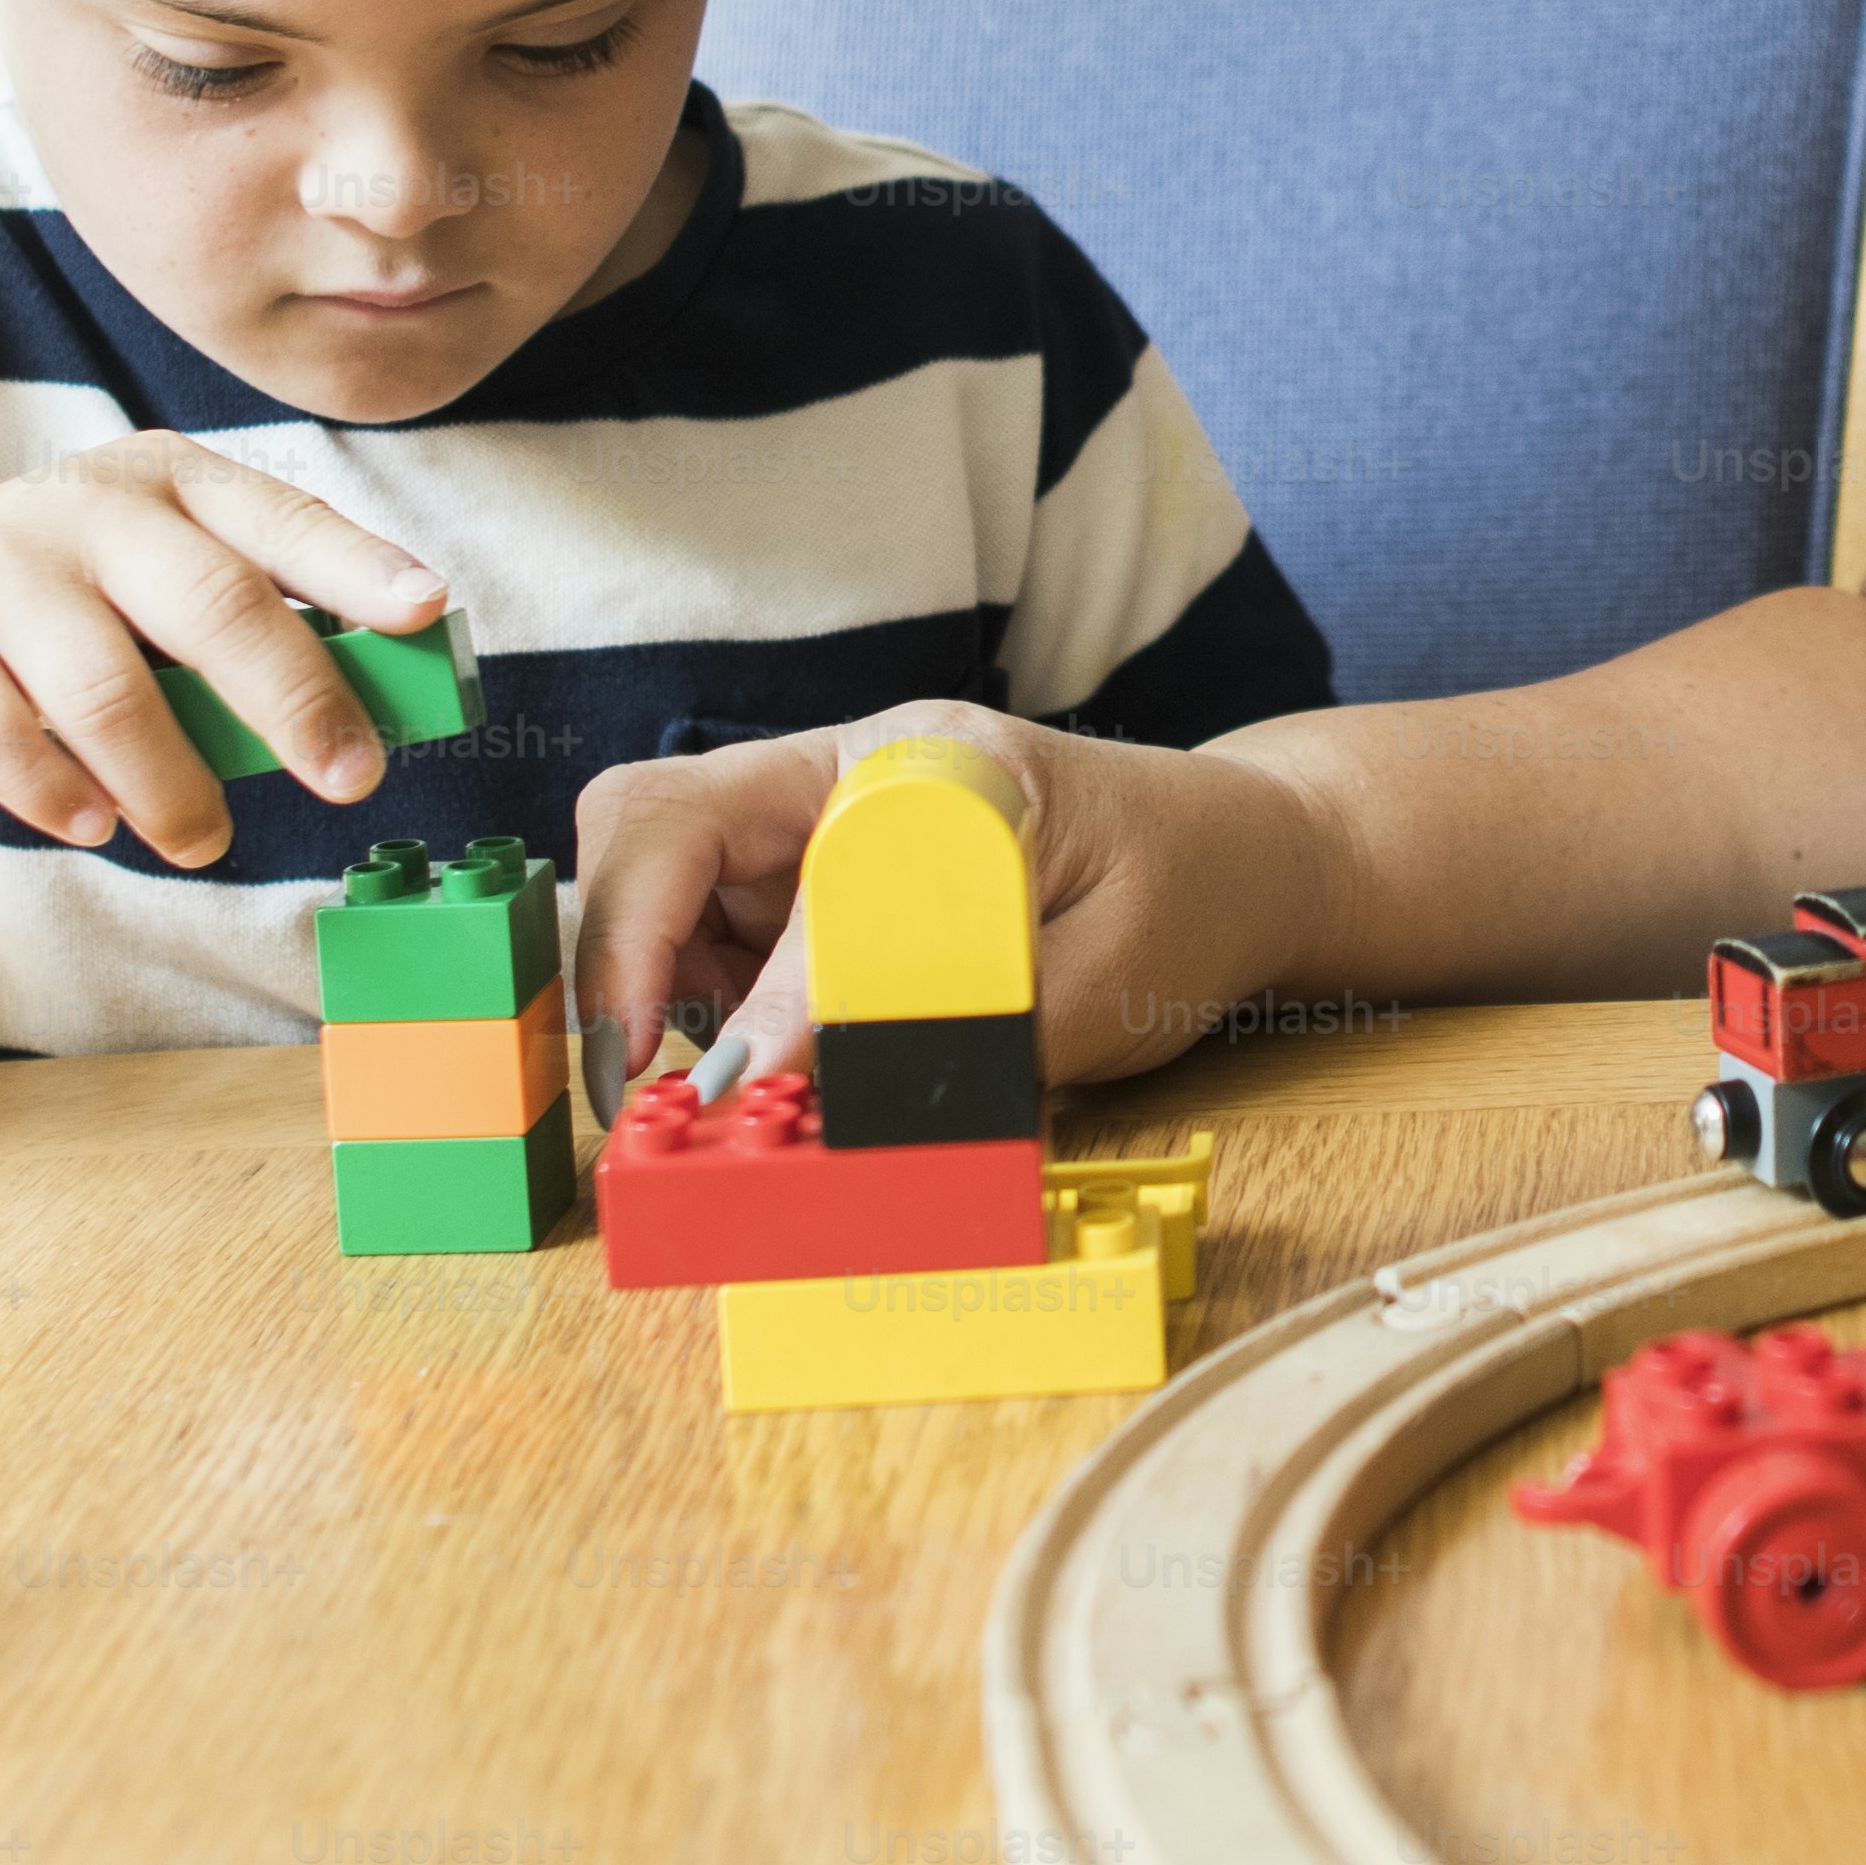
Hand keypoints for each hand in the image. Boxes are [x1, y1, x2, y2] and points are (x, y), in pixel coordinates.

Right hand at [0, 431, 450, 864]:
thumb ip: (237, 638)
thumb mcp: (145, 599)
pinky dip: (59, 793)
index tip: (426, 610)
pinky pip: (3, 736)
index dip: (357, 566)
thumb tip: (364, 717)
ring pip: (110, 687)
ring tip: (202, 839)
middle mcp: (84, 508)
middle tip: (349, 778)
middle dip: (295, 698)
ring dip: (172, 783)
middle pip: (213, 602)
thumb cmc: (45, 625)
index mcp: (164, 482)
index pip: (281, 519)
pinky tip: (92, 825)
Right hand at [569, 698, 1344, 1092]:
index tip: (678, 1075)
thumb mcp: (1089, 977)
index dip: (653, 949)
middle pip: (646, 831)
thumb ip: (938, 1023)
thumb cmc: (1190, 896)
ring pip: (664, 893)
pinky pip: (720, 947)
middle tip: (641, 1100)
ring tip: (719, 1104)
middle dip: (614, 960)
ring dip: (659, 997)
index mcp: (905, 760)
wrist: (1251, 867)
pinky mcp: (825, 894)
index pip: (707, 825)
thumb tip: (780, 1085)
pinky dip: (714, 1018)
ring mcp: (822, 833)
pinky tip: (770, 1074)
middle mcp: (838, 777)